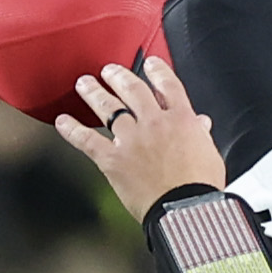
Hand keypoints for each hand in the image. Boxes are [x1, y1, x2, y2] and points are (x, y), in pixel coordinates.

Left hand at [55, 57, 224, 220]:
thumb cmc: (200, 187)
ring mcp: (131, 139)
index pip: (168, 85)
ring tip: (84, 84)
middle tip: (109, 70)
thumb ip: (200, 134)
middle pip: (132, 89)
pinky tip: (62, 121)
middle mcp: (154, 123)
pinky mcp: (113, 159)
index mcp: (181, 119)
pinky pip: (87, 140)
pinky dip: (72, 129)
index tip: (150, 64)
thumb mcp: (209, 154)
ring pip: (108, 107)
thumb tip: (200, 123)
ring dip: (93, 93)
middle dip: (119, 76)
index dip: (157, 71)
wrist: (184, 209)